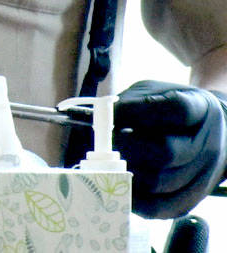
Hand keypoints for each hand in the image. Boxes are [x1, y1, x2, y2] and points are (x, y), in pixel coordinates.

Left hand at [113, 80, 226, 218]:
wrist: (209, 136)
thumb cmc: (168, 111)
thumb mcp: (153, 93)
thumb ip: (129, 103)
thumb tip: (93, 117)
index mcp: (201, 109)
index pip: (177, 110)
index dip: (138, 112)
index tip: (109, 113)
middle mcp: (208, 145)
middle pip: (167, 152)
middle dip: (126, 147)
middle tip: (103, 143)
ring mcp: (202, 176)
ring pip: (160, 182)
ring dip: (125, 172)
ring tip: (106, 161)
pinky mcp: (189, 200)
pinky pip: (159, 207)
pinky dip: (132, 198)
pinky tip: (115, 183)